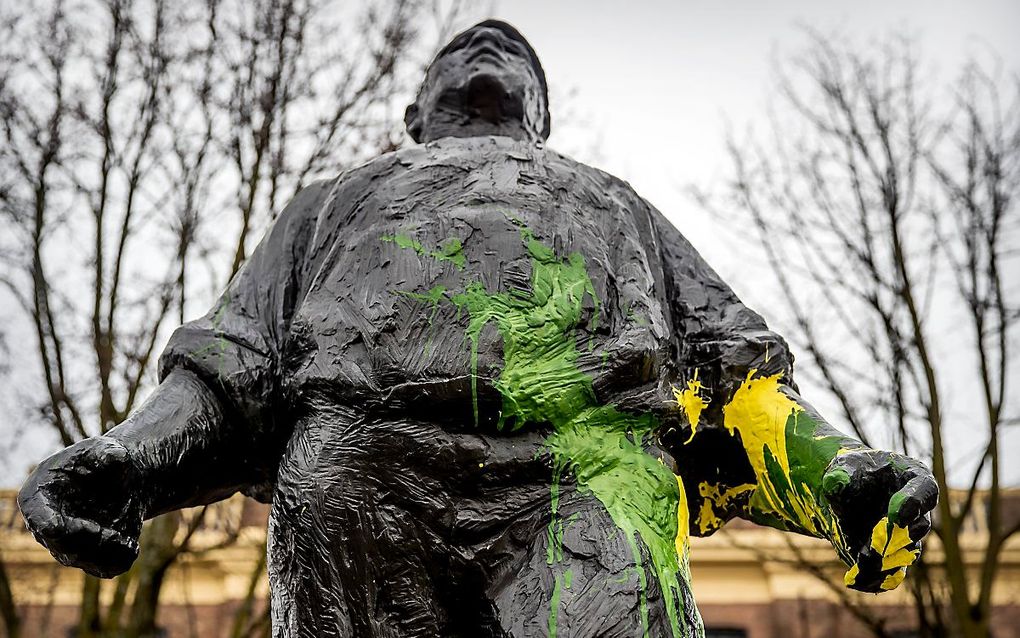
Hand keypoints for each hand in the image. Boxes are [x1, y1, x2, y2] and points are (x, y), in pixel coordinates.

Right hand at [18, 436, 144, 577]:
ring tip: (128, 541)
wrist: (123, 479)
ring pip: (85, 561)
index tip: (76, 527)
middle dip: (93, 542)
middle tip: (116, 535)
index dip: (56, 527)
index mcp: (39, 497)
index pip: (40, 520)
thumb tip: (115, 457)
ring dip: (110, 553)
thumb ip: (106, 451)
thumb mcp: (104, 448)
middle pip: (64, 547)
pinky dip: (121, 559)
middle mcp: (47, 526)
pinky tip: (132, 545)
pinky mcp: (90, 555)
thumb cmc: (104, 459)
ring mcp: (66, 544)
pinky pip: (104, 568)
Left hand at [821, 449, 937, 592]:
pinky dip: (875, 578)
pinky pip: (892, 573)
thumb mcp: (844, 466)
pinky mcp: (892, 555)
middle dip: (896, 538)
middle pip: (918, 527)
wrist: (842, 493)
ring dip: (885, 561)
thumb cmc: (851, 471)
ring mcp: (908, 536)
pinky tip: (855, 580)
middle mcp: (918, 511)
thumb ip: (841, 473)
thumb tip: (835, 482)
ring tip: (862, 561)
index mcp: (915, 480)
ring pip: (906, 554)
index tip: (896, 515)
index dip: (914, 505)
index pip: (925, 492)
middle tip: (876, 545)